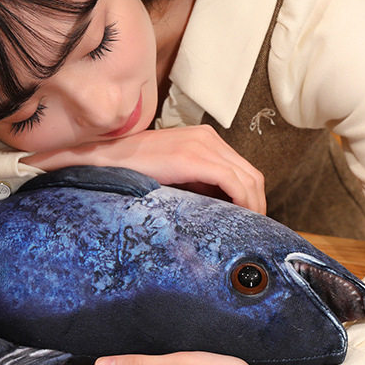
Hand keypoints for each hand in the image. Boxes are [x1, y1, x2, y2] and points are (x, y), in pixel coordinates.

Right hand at [24, 126, 265, 214]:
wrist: (106, 158)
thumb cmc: (133, 169)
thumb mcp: (172, 173)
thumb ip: (196, 182)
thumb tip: (217, 208)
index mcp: (203, 138)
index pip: (241, 168)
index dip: (251, 196)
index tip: (248, 218)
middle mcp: (208, 137)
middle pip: (250, 173)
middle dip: (257, 202)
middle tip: (253, 227)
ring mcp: (203, 144)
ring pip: (247, 178)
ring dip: (252, 205)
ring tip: (247, 227)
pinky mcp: (195, 157)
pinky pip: (233, 181)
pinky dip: (242, 201)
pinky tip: (238, 217)